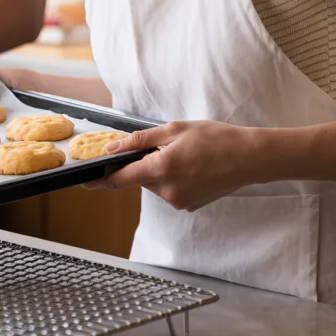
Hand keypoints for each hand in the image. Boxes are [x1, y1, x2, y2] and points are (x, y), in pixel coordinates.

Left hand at [86, 120, 262, 210]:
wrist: (250, 158)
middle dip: (144, 164)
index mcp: (161, 169)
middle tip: (167, 147)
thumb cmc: (215, 139)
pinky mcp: (189, 205)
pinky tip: (193, 168)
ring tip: (187, 156)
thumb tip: (113, 148)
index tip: (85, 181)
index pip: (120, 180)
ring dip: (161, 171)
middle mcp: (167, 191)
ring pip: (155, 185)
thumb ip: (140, 140)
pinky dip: (174, 179)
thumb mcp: (175, 130)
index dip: (100, 180)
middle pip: (140, 179)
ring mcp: (179, 201)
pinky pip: (170, 191)